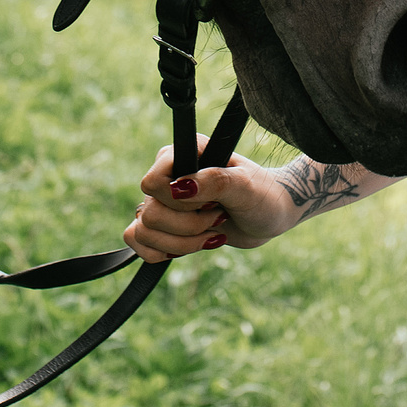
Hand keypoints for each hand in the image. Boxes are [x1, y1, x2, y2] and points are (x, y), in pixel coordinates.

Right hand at [121, 141, 302, 261]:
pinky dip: (163, 252)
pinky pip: (137, 241)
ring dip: (181, 243)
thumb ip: (215, 181)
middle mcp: (168, 175)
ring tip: (210, 234)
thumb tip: (178, 188)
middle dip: (188, 228)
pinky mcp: (161, 223)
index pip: (152, 183)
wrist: (269, 215)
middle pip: (149, 214)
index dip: (179, 203)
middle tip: (218, 218)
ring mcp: (162, 200)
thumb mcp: (245, 187)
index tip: (211, 202)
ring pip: (142, 231)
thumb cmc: (262, 195)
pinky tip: (192, 245)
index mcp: (184, 154)